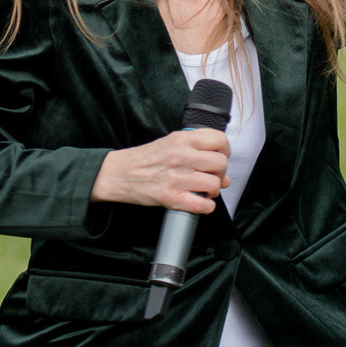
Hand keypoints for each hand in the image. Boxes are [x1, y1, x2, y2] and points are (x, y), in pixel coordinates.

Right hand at [92, 128, 230, 212]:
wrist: (120, 173)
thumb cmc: (146, 159)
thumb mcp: (171, 143)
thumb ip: (197, 151)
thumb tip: (224, 174)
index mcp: (182, 139)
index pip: (219, 140)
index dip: (224, 150)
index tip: (220, 156)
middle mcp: (181, 156)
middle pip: (220, 163)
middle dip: (220, 172)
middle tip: (211, 175)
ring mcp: (176, 177)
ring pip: (214, 184)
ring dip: (213, 190)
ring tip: (204, 190)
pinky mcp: (171, 197)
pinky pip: (203, 205)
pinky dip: (206, 206)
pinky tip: (200, 202)